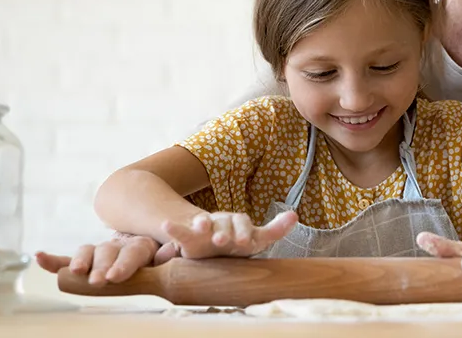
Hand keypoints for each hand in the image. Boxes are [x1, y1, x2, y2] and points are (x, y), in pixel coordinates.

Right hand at [35, 231, 178, 286]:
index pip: (131, 254)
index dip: (123, 265)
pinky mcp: (86, 259)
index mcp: (140, 246)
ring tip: (74, 271)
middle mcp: (117, 246)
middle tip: (97, 280)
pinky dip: (53, 260)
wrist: (147, 239)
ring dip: (80, 261)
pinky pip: (67, 259)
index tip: (114, 277)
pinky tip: (39, 257)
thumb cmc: (159, 256)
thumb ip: (168, 254)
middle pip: (107, 253)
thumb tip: (172, 249)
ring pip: (87, 252)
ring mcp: (99, 251)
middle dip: (101, 267)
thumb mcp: (169, 254)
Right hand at [162, 210, 298, 258]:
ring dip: (203, 223)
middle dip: (225, 230)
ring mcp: (204, 228)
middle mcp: (221, 223)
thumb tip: (295, 214)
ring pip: (204, 222)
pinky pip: (180, 231)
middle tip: (224, 240)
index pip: (244, 222)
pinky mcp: (187, 237)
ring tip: (201, 227)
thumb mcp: (257, 239)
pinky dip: (173, 228)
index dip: (245, 231)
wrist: (207, 248)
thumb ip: (275, 229)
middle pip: (224, 222)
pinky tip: (166, 225)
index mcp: (238, 225)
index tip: (247, 242)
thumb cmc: (235, 244)